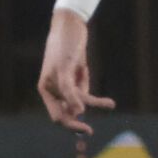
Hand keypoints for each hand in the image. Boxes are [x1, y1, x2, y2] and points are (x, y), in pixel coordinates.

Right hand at [37, 11, 114, 133]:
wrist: (71, 26)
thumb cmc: (63, 46)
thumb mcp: (66, 68)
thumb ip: (70, 91)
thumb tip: (78, 111)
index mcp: (46, 89)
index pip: (57, 115)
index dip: (70, 124)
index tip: (86, 129)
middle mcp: (54, 89)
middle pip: (67, 112)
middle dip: (78, 119)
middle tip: (90, 130)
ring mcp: (66, 84)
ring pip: (80, 101)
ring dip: (94, 102)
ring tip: (110, 103)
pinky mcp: (76, 77)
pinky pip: (85, 91)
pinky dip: (95, 96)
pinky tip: (108, 100)